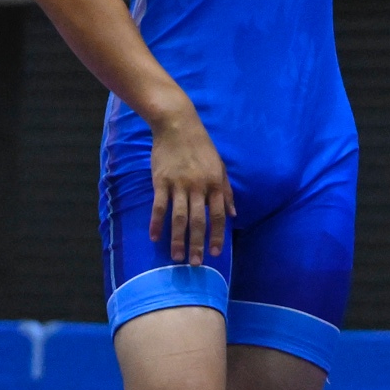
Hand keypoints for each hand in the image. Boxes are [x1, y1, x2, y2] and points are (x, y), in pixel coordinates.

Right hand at [147, 108, 233, 263]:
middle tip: (196, 263)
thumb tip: (234, 215)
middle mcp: (199, 187)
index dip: (217, 236)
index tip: (217, 253)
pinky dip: (156, 223)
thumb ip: (227, 191)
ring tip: (177, 257)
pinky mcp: (161, 181)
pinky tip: (155, 237)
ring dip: (178, 239)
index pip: (218, 216)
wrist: (178, 126)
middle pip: (198, 221)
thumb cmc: (201, 147)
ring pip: (179, 217)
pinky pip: (159, 206)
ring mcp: (179, 184)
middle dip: (198, 244)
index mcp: (215, 184)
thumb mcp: (221, 167)